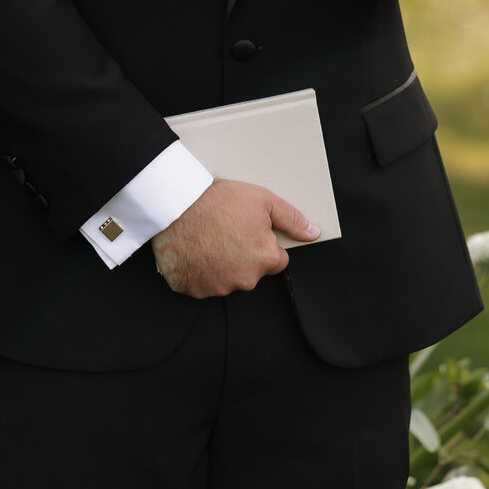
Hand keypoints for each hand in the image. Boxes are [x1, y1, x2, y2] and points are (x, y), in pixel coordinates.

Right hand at [151, 179, 319, 297]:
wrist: (175, 204)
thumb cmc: (217, 200)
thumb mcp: (262, 199)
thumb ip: (291, 218)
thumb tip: (313, 232)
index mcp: (265, 259)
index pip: (277, 260)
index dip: (264, 243)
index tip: (249, 230)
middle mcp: (244, 280)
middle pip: (252, 272)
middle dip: (243, 255)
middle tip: (226, 230)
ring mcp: (217, 288)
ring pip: (227, 279)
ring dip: (221, 265)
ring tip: (208, 237)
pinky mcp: (193, 289)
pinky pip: (201, 284)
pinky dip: (199, 271)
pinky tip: (194, 250)